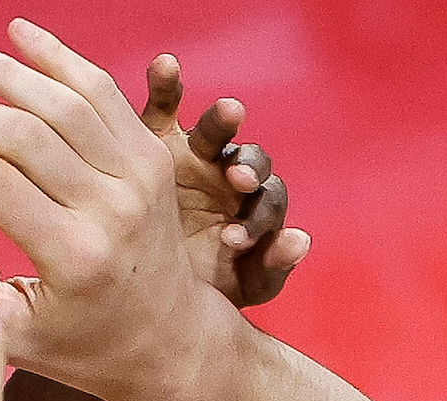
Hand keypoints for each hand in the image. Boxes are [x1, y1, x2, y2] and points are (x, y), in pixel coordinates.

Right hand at [0, 57, 307, 376]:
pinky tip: (19, 35)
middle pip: (22, 135)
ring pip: (64, 102)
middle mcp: (111, 212)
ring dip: (5, 72)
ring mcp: (138, 180)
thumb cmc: (86, 346)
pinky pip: (103, 93)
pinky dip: (60, 58)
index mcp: (75, 259)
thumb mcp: (17, 334)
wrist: (170, 343)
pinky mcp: (153, 159)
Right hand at [140, 58, 308, 307]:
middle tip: (239, 181)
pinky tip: (166, 65)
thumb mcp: (239, 288)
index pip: (269, 202)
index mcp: (253, 209)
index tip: (234, 241)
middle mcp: (228, 176)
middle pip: (249, 159)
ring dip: (222, 121)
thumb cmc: (201, 289)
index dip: (258, 219)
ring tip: (230, 115)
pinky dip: (166, 82)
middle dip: (249, 168)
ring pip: (214, 130)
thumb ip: (272, 268)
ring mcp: (194, 154)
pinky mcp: (156, 140)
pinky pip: (162, 105)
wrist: (145, 289)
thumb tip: (301, 240)